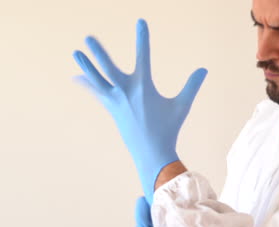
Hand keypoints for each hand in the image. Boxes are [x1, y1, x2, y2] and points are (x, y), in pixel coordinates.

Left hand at [73, 19, 207, 203]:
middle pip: (108, 68)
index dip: (142, 38)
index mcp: (143, 87)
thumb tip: (203, 69)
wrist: (151, 153)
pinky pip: (97, 93)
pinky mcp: (112, 109)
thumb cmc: (169, 129)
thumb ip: (192, 86)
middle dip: (98, 52)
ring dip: (86, 66)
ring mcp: (116, 101)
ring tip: (75, 52)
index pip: (143, 55)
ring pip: (97, 80)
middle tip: (88, 38)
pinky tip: (78, 77)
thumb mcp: (182, 106)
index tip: (140, 21)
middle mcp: (126, 92)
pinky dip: (88, 84)